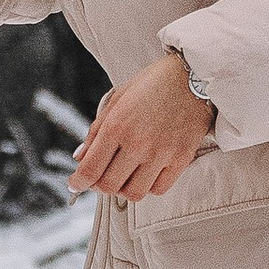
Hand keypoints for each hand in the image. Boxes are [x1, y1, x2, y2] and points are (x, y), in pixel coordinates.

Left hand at [69, 50, 213, 204]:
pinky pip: (159, 189)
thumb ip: (96, 130)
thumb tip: (80, 156)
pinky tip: (145, 174)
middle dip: (98, 186)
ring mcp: (161, 154)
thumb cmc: (154, 83)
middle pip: (109, 186)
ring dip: (123, 189)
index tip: (75, 184)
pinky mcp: (181, 159)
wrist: (193, 76)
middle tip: (98, 178)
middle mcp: (137, 143)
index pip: (90, 169)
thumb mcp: (117, 99)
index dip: (78, 182)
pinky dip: (148, 187)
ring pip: (134, 193)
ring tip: (123, 175)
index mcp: (117, 126)